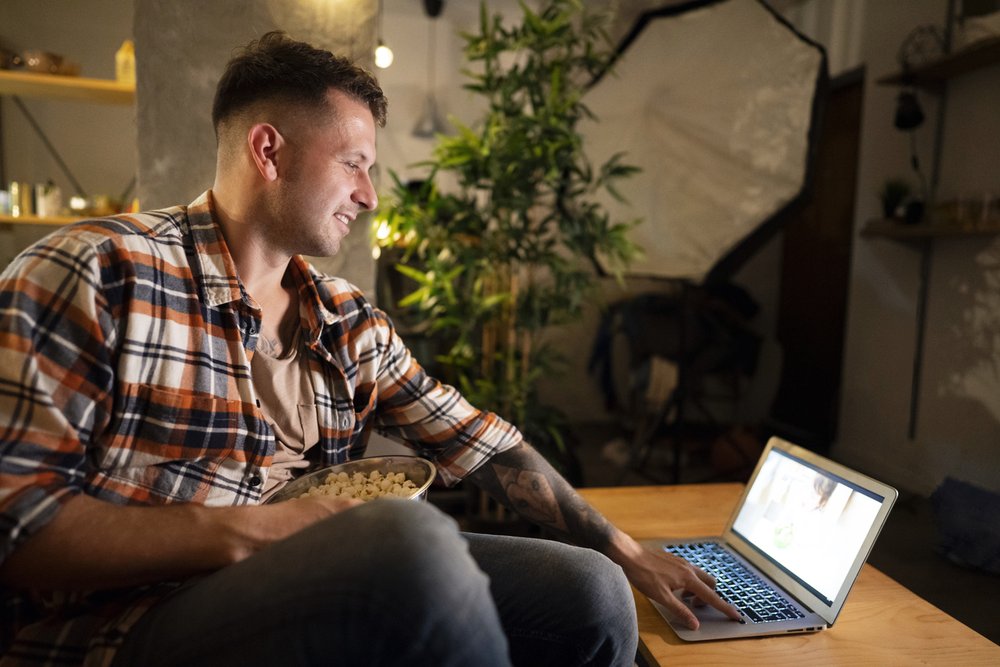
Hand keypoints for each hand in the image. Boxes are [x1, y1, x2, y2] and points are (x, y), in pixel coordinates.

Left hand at [616, 541, 740, 629]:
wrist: (630, 554)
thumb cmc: (644, 574)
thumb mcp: (661, 597)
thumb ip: (680, 610)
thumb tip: (695, 623)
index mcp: (688, 578)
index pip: (711, 597)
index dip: (724, 608)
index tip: (736, 615)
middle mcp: (688, 568)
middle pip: (710, 584)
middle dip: (709, 597)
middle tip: (695, 606)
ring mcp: (681, 562)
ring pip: (700, 576)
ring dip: (698, 589)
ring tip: (682, 597)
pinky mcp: (674, 559)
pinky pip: (690, 571)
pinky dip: (689, 581)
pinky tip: (674, 586)